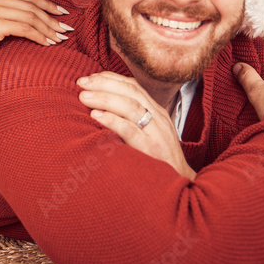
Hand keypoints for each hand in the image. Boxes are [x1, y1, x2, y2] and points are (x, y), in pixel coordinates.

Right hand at [0, 0, 72, 110]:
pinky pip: (25, 28)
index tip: (63, 13)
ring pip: (31, 17)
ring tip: (60, 39)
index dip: (48, 4)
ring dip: (49, 28)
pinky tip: (48, 44)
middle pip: (32, 6)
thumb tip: (39, 18)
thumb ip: (10, 15)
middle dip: (52, 18)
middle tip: (67, 29)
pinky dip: (40, 36)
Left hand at [78, 71, 195, 178]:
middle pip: (130, 91)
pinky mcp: (152, 149)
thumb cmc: (159, 160)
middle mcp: (158, 117)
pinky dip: (112, 120)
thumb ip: (131, 119)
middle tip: (81, 83)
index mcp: (157, 111)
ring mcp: (156, 132)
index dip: (110, 78)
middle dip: (104, 83)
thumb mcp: (149, 134)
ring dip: (104, 98)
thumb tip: (100, 108)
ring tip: (84, 97)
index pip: (133, 86)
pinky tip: (96, 116)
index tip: (89, 78)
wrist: (181, 184)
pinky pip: (131, 130)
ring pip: (130, 106)